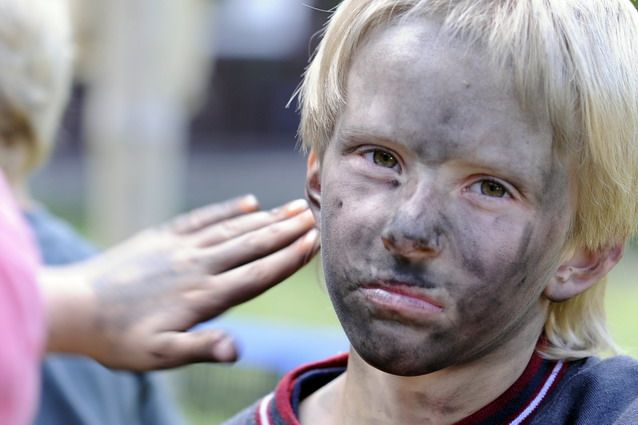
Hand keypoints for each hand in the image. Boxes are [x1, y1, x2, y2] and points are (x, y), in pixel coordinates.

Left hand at [42, 195, 318, 369]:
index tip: (315, 240)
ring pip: (233, 228)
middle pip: (252, 244)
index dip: (288, 258)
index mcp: (203, 296)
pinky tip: (248, 202)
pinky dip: (228, 209)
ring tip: (293, 206)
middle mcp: (198, 265)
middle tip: (315, 214)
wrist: (72, 307)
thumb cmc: (118, 339)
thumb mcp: (158, 355)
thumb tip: (237, 351)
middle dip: (287, 230)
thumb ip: (200, 348)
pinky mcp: (164, 236)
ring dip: (267, 218)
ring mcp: (182, 247)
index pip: (256, 274)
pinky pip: (203, 218)